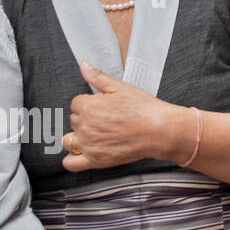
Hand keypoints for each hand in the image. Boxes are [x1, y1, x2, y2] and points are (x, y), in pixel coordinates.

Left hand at [63, 63, 184, 169]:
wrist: (160, 130)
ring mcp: (88, 145)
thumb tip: (83, 66)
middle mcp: (85, 127)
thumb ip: (98, 77)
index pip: (76, 103)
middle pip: (73, 120)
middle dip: (86, 118)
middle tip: (107, 119)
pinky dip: (72, 159)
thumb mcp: (121, 87)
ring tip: (97, 134)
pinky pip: (70, 163)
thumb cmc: (144, 108)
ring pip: (69, 140)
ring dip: (78, 137)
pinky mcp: (95, 160)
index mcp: (88, 107)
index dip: (90, 103)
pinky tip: (83, 152)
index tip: (103, 106)